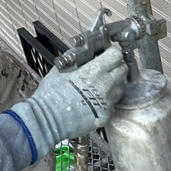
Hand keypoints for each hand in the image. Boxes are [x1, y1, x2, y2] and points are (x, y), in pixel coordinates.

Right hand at [10, 45, 127, 157]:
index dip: (112, 53)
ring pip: (120, 87)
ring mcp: (107, 101)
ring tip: (99, 85)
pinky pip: (113, 103)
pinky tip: (95, 100)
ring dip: (113, 84)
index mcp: (94, 71)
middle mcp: (105, 85)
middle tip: (105, 68)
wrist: (47, 120)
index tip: (108, 54)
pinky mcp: (106, 115)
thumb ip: (76, 58)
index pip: (116, 55)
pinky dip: (107, 100)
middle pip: (123, 70)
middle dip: (115, 66)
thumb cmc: (51, 95)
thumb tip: (84, 49)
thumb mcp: (61, 69)